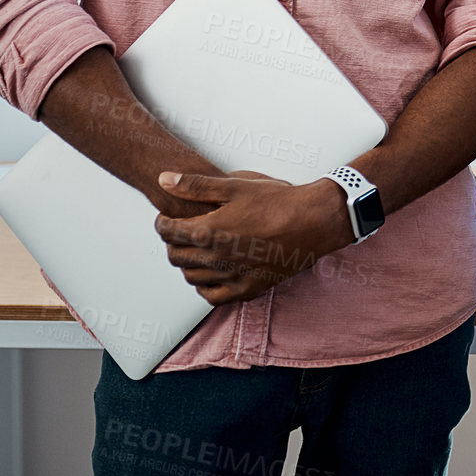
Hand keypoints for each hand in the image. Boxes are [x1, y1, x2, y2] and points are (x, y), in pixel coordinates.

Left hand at [153, 170, 354, 305]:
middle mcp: (215, 258)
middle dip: (172, 242)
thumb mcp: (236, 185)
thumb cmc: (277, 201)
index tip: (167, 217)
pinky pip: (213, 296)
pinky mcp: (247, 288)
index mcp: (209, 231)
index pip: (167, 232)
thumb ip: (196, 185)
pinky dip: (205, 286)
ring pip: (191, 277)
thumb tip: (164, 179)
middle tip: (181, 232)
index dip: (162, 222)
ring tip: (197, 249)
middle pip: (176, 256)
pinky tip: (212, 273)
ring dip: (187, 263)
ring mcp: (231, 276)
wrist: (313, 222)